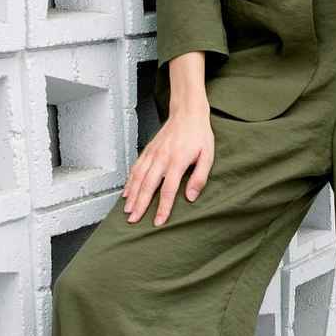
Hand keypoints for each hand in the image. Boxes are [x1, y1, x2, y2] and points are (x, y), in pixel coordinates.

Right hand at [122, 110, 215, 225]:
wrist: (187, 113)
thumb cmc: (199, 135)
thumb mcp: (208, 156)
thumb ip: (200, 177)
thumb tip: (191, 197)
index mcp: (178, 161)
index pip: (168, 190)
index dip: (163, 207)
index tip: (158, 221)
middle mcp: (162, 158)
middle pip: (148, 186)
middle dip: (140, 205)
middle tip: (133, 220)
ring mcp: (153, 154)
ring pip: (139, 177)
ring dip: (132, 195)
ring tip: (127, 210)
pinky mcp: (148, 150)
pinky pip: (136, 168)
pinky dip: (130, 181)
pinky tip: (127, 192)